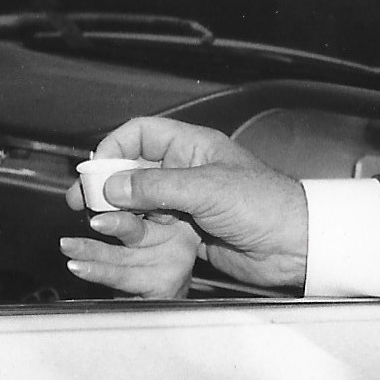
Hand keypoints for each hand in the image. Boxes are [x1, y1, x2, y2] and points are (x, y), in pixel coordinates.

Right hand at [65, 116, 309, 292]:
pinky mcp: (188, 232)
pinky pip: (152, 229)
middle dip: (106, 184)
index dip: (114, 147)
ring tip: (99, 222)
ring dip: (118, 212)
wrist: (296, 245)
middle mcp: (186, 171)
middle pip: (132, 170)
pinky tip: (122, 238)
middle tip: (83, 201)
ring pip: (138, 203)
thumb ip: (156, 186)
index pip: (141, 134)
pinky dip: (135, 233)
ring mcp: (186, 202)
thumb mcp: (206, 189)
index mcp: (193, 146)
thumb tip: (113, 186)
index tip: (97, 170)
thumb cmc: (266, 205)